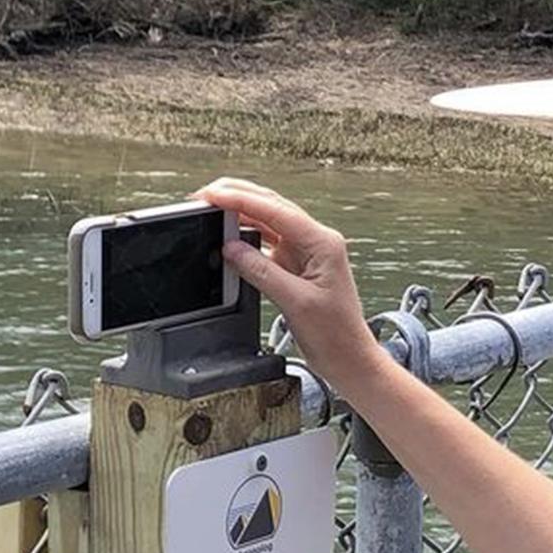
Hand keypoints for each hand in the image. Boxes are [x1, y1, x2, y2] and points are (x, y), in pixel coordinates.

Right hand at [193, 178, 378, 384]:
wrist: (348, 358)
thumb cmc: (334, 332)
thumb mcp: (295, 301)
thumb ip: (261, 271)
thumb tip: (231, 249)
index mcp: (323, 243)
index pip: (277, 211)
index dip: (241, 200)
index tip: (212, 195)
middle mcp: (316, 241)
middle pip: (272, 208)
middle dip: (238, 197)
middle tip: (204, 195)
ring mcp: (306, 252)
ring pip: (268, 223)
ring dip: (239, 215)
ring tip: (210, 210)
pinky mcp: (297, 266)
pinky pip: (267, 244)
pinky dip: (246, 239)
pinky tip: (227, 236)